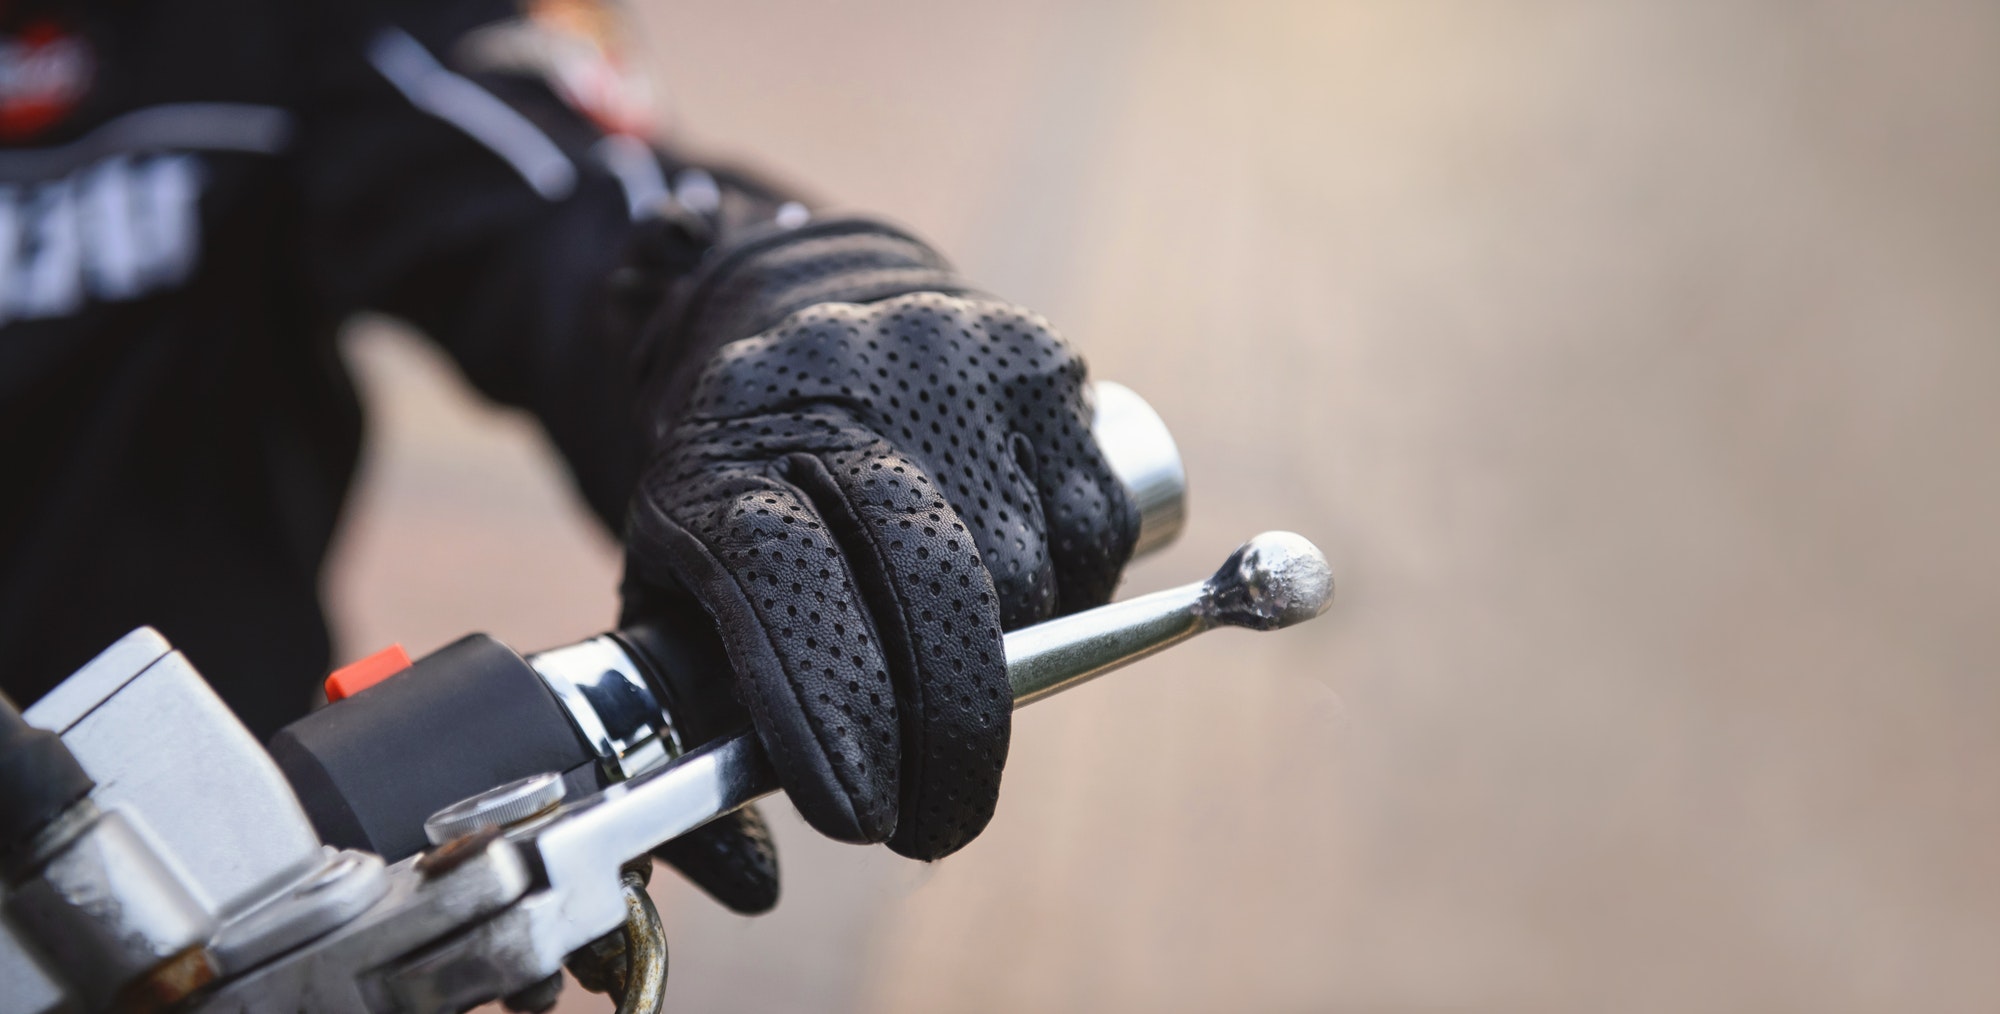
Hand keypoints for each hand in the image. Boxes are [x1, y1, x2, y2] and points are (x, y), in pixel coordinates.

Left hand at [622, 220, 1138, 862]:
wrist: (788, 311)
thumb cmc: (735, 489)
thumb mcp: (671, 588)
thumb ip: (699, 729)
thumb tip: (757, 880)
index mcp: (720, 456)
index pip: (781, 583)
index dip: (829, 711)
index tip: (859, 816)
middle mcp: (834, 392)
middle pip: (929, 580)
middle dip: (951, 729)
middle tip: (940, 815)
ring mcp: (946, 364)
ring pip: (1025, 568)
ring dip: (1014, 646)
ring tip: (962, 642)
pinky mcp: (1036, 359)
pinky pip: (1096, 524)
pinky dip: (1078, 584)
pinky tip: (1024, 574)